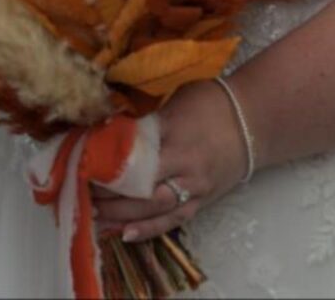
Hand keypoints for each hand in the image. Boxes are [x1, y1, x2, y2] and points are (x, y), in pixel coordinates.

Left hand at [90, 81, 248, 241]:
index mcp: (178, 137)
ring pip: (153, 209)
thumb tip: (108, 126)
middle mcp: (186, 167)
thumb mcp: (177, 100)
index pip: (134, 155)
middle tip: (79, 190)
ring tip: (93, 213)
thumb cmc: (213, 102)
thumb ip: (147, 117)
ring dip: (121, 214)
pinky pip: (173, 220)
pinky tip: (126, 234)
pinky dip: (149, 230)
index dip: (106, 162)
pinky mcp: (202, 201)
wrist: (255, 121)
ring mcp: (195, 188)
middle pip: (140, 187)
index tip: (81, 162)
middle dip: (108, 192)